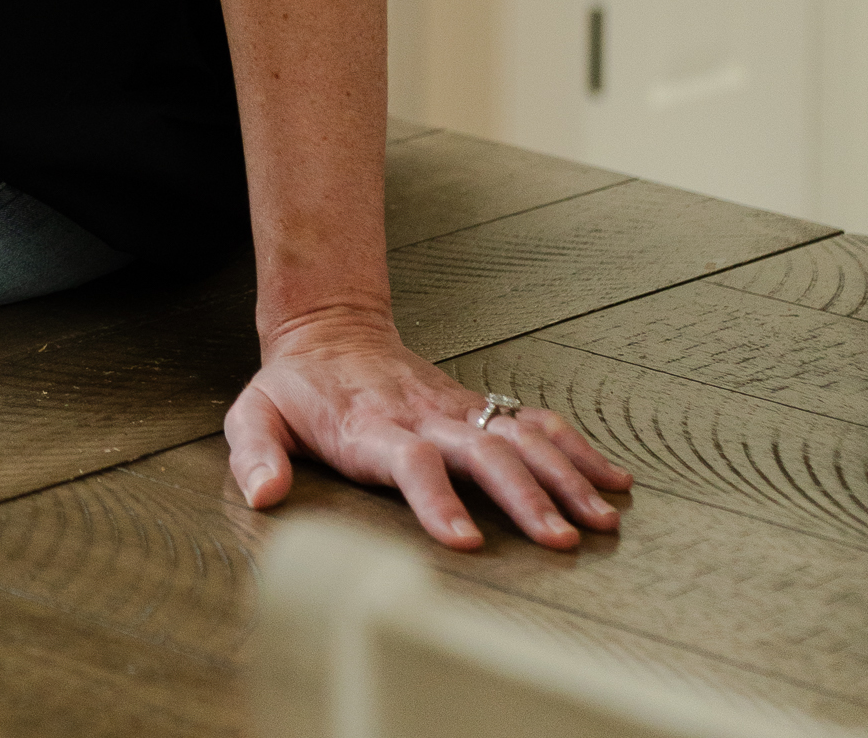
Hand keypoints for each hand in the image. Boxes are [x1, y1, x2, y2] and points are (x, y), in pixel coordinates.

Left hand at [225, 302, 631, 550]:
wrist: (329, 327)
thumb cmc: (295, 386)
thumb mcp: (255, 413)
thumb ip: (255, 453)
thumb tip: (265, 496)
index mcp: (370, 427)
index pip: (409, 461)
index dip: (435, 499)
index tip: (464, 539)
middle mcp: (423, 417)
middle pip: (482, 453)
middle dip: (524, 497)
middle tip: (559, 540)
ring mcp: (456, 410)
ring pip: (520, 437)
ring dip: (563, 476)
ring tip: (600, 519)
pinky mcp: (477, 407)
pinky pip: (535, 423)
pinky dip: (577, 448)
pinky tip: (612, 479)